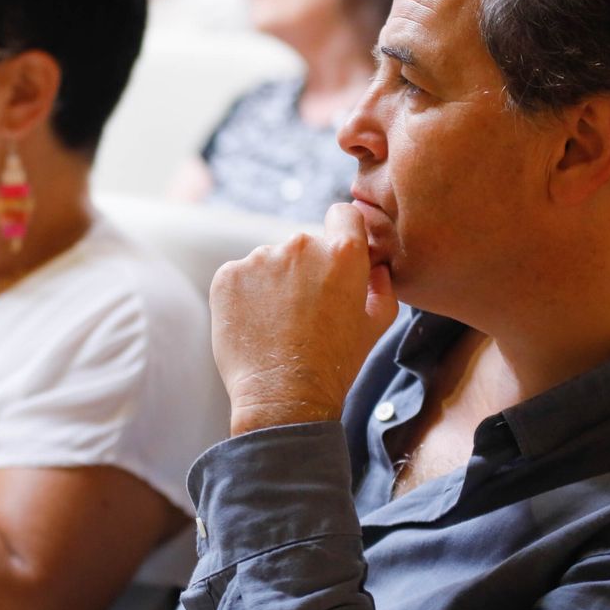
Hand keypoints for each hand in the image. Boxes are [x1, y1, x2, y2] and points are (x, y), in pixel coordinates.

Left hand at [210, 203, 398, 434]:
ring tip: (278, 324)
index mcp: (342, 252)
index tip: (335, 255)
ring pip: (269, 261)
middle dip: (305, 270)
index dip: (341, 231)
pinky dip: (244, 295)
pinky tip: (255, 325)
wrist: (284, 395)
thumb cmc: (336, 363)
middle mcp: (301, 245)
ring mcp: (260, 258)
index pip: (343, 214)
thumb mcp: (376, 324)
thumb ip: (381, 284)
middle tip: (304, 312)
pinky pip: (239, 276)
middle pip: (303, 245)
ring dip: (273, 283)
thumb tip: (375, 266)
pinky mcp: (228, 274)